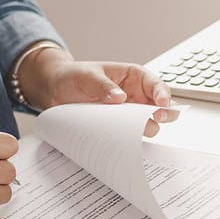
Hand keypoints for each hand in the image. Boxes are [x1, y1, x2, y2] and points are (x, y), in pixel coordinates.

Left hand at [17, 46, 174, 136]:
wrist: (55, 90)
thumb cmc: (73, 76)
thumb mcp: (86, 76)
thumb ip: (103, 86)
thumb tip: (120, 97)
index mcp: (133, 76)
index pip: (155, 84)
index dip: (162, 94)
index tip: (162, 104)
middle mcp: (136, 94)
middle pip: (160, 106)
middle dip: (163, 113)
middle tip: (157, 120)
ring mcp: (129, 112)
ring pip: (149, 122)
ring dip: (148, 128)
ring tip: (141, 132)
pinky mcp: (119, 126)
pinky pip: (132, 134)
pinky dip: (133, 138)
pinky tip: (131, 142)